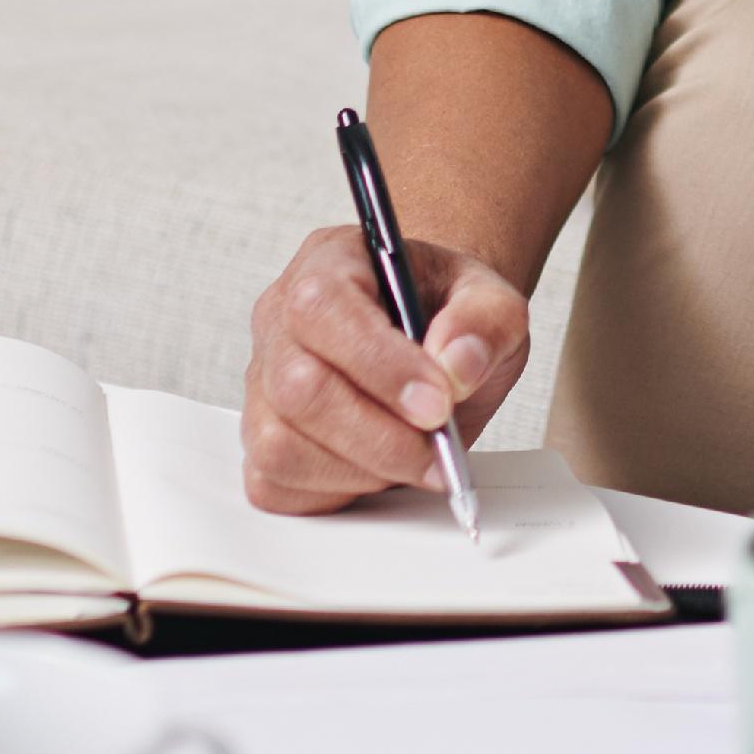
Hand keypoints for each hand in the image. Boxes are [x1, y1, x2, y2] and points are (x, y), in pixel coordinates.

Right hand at [239, 223, 529, 513]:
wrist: (434, 336)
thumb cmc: (449, 312)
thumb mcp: (492, 299)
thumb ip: (486, 321)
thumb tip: (457, 367)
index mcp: (328, 262)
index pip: (323, 308)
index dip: (378, 363)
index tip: (437, 403)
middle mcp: (279, 320)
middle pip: (298, 387)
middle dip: (379, 434)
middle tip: (438, 447)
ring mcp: (261, 383)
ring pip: (281, 445)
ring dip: (362, 467)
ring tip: (416, 456)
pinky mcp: (261, 440)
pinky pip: (276, 483)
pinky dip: (335, 491)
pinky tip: (380, 469)